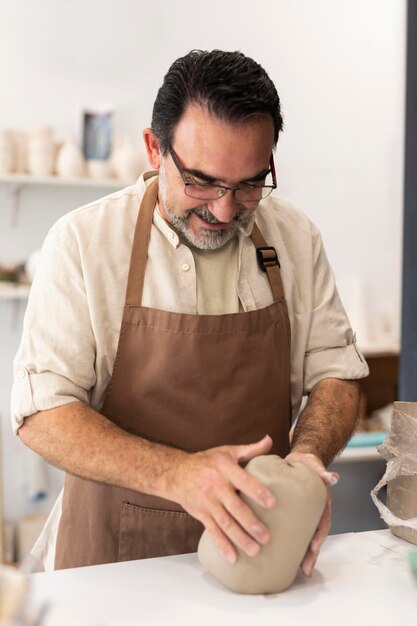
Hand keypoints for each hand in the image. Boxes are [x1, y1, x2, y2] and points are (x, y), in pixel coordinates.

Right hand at [171, 435, 274, 563]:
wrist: (176, 472)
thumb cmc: (207, 462)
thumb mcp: (227, 452)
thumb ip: (250, 449)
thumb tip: (269, 440)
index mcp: (225, 468)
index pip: (244, 480)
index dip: (258, 492)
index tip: (273, 504)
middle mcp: (216, 485)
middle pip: (235, 507)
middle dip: (251, 523)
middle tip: (267, 537)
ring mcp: (207, 501)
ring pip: (225, 523)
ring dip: (240, 538)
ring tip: (255, 551)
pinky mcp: (200, 514)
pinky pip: (212, 531)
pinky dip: (222, 545)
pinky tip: (232, 557)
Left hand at [285, 451, 338, 576]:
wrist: (299, 460)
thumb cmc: (308, 464)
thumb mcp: (315, 466)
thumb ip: (323, 471)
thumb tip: (333, 477)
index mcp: (321, 504)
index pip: (323, 522)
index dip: (320, 535)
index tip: (315, 546)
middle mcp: (312, 512)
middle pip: (313, 536)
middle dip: (310, 554)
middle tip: (305, 569)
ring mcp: (301, 515)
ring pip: (301, 537)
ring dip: (299, 554)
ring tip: (294, 570)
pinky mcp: (288, 514)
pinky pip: (288, 530)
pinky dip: (285, 543)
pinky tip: (277, 556)